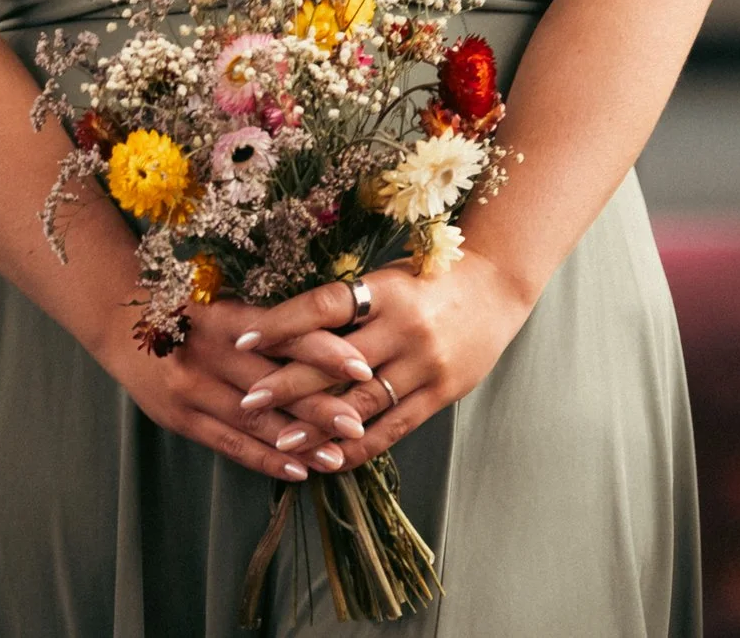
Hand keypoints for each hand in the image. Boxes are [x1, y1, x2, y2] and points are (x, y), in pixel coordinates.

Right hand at [108, 299, 373, 481]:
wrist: (119, 324)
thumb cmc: (188, 311)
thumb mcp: (224, 305)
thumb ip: (270, 325)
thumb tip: (338, 342)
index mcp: (223, 316)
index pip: (281, 335)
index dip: (322, 351)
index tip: (361, 366)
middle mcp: (205, 352)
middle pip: (271, 383)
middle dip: (318, 406)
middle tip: (358, 424)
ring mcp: (189, 388)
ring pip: (252, 420)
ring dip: (297, 442)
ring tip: (337, 457)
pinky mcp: (179, 417)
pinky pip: (228, 443)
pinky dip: (264, 459)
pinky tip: (296, 471)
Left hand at [233, 256, 535, 473]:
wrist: (496, 288)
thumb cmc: (425, 281)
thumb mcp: (384, 279)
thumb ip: (343, 306)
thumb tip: (277, 330)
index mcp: (385, 291)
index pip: (324, 306)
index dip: (282, 323)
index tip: (242, 339)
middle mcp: (405, 328)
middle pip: (337, 362)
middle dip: (287, 385)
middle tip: (247, 402)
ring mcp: (426, 364)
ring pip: (363, 402)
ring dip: (319, 425)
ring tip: (281, 442)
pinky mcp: (441, 393)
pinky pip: (395, 428)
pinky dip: (359, 446)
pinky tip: (328, 459)